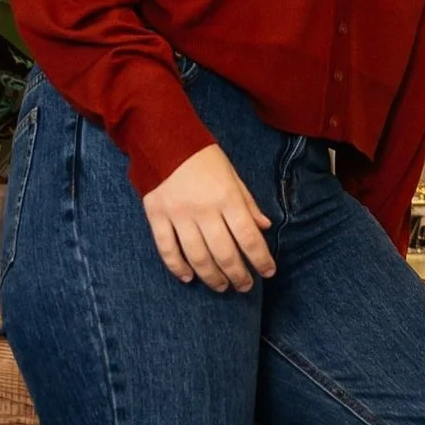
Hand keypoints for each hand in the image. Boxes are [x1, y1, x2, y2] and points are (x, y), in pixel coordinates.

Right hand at [142, 145, 275, 289]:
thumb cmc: (203, 157)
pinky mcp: (156, 215)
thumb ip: (248, 203)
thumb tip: (264, 227)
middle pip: (224, 253)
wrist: (163, 138)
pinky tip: (188, 277)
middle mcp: (203, 209)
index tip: (268, 272)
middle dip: (238, 275)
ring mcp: (178, 214)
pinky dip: (178, 266)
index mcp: (227, 198)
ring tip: (222, 287)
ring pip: (197, 256)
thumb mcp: (232, 175)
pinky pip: (167, 248)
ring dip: (212, 277)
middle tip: (245, 286)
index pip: (248, 237)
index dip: (261, 259)